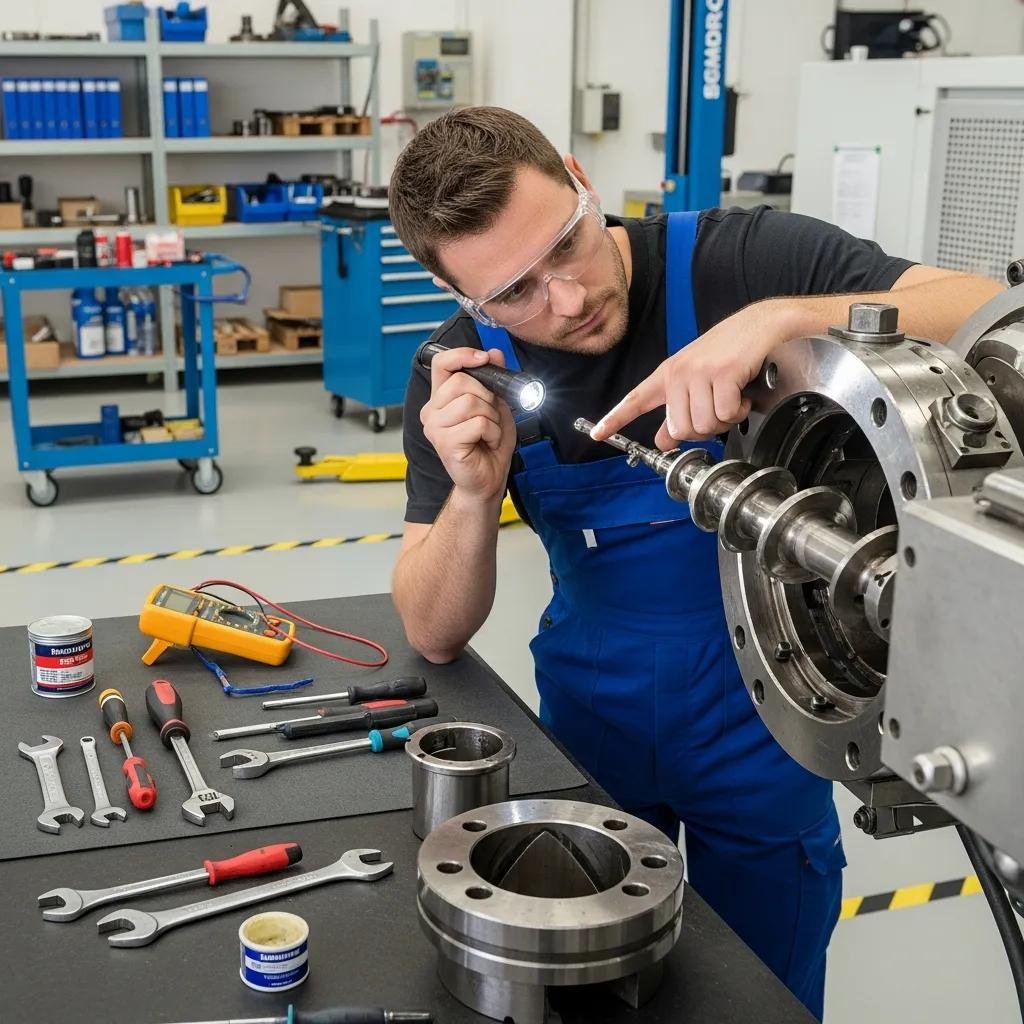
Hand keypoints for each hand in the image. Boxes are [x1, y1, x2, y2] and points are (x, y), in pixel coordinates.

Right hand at [421, 346, 516, 503]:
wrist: (489, 479)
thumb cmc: (489, 444)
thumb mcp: (496, 405)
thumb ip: (493, 379)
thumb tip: (494, 352)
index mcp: (440, 399)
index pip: (441, 363)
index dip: (462, 355)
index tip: (483, 358)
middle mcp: (432, 411)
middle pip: (462, 382)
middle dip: (487, 397)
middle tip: (491, 417)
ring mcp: (435, 427)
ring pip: (471, 402)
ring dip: (491, 417)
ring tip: (488, 432)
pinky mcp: (445, 443)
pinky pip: (478, 423)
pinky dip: (492, 432)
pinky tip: (487, 442)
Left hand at [591, 300, 798, 449]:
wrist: (759, 324)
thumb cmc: (729, 352)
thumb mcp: (697, 381)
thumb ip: (678, 410)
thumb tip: (663, 441)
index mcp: (668, 374)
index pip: (635, 399)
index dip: (615, 419)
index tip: (597, 434)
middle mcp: (678, 373)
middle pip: (682, 429)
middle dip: (705, 429)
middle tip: (719, 410)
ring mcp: (699, 373)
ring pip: (704, 426)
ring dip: (725, 420)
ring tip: (732, 399)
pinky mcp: (722, 374)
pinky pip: (726, 414)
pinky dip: (740, 412)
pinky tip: (743, 395)